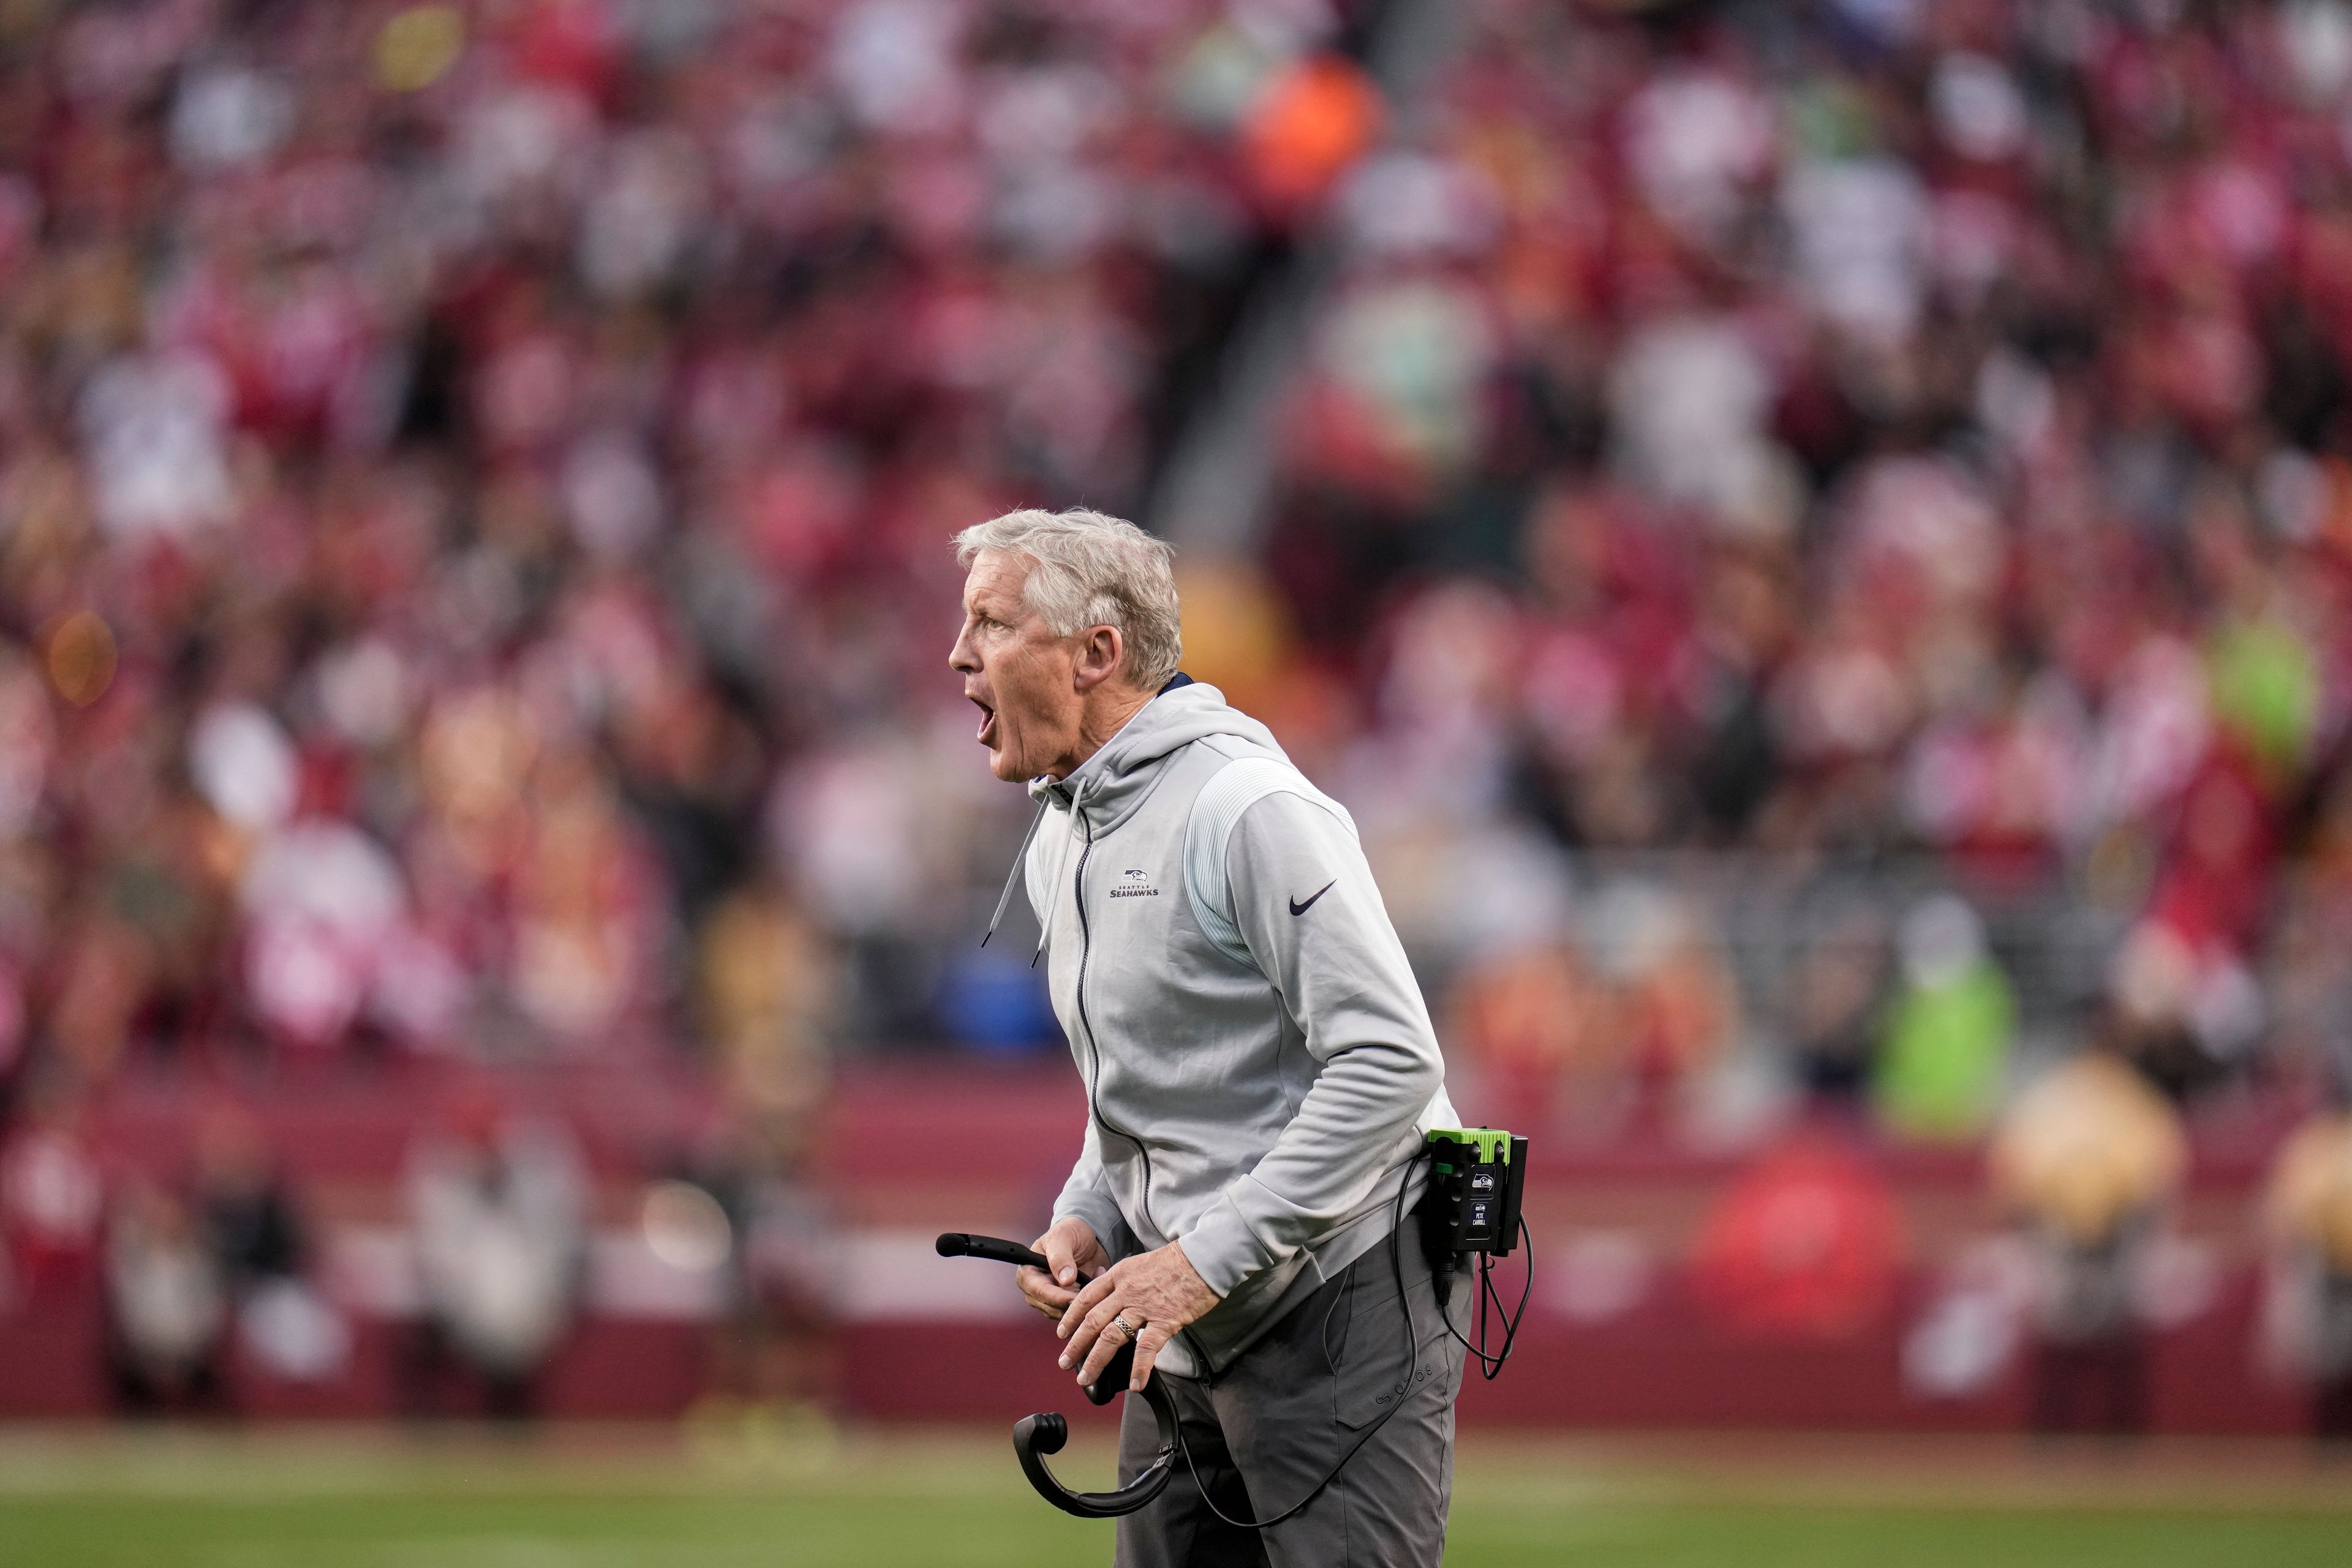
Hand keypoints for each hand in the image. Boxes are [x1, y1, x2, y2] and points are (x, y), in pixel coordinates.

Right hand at [1016, 1217, 1107, 1321]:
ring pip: (1064, 1314)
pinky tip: (1098, 1283)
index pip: (1038, 1291)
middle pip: (1050, 1307)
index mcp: (1028, 1273)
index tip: (1073, 1298)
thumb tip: (1065, 1280)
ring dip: (1082, 1302)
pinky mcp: (1067, 1304)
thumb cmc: (1069, 1232)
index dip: (1055, 1297)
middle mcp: (1036, 1290)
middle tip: (1092, 1292)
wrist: (1086, 1237)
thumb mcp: (1063, 1237)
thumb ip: (1060, 1256)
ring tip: (1097, 1280)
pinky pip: (1077, 1312)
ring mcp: (1051, 1299)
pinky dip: (1089, 1302)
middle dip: (1071, 1302)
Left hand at [1059, 1240, 1220, 1392]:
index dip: (1070, 1317)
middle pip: (1092, 1321)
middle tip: (1065, 1362)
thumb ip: (1127, 1282)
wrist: (1205, 1256)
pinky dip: (1139, 1369)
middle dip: (1075, 1344)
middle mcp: (1126, 1291)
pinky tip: (1135, 1385)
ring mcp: (1144, 1307)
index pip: (1086, 1297)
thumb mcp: (1142, 1264)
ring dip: (1095, 1360)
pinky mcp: (1165, 1320)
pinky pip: (1147, 1349)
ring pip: (1111, 1337)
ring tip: (1085, 1377)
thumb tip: (1116, 1300)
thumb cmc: (1178, 1261)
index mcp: (1120, 1274)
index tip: (1062, 1332)